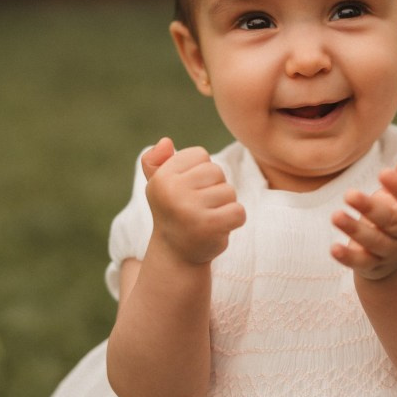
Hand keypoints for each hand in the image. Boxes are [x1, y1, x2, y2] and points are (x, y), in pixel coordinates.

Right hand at [142, 137, 245, 264]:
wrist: (176, 255)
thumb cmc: (172, 212)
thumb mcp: (160, 185)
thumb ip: (157, 161)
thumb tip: (165, 142)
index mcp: (161, 177)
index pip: (200, 155)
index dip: (200, 172)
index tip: (187, 191)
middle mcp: (172, 191)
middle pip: (217, 171)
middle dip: (214, 188)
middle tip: (198, 208)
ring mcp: (190, 210)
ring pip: (229, 191)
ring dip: (224, 205)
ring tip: (207, 218)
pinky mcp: (210, 227)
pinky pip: (239, 211)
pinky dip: (235, 220)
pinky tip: (218, 228)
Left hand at [330, 153, 396, 279]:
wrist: (392, 259)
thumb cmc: (395, 216)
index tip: (382, 172)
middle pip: (390, 221)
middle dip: (370, 208)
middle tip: (349, 194)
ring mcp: (389, 252)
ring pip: (373, 241)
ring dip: (354, 229)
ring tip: (336, 216)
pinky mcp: (371, 266)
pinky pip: (360, 262)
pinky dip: (347, 257)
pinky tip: (333, 248)